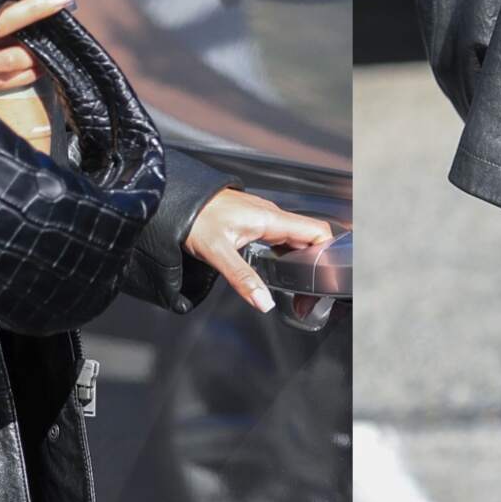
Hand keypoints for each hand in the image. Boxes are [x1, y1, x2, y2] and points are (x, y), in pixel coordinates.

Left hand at [183, 187, 337, 318]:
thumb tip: (265, 303)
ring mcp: (263, 217)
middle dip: (314, 264)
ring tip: (297, 285)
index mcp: (271, 219)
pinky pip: (280, 236)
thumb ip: (243, 279)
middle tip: (308, 293)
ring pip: (294, 238)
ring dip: (300, 260)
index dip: (328, 253)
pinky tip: (278, 269)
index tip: (324, 278)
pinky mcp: (253, 221)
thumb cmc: (193, 218)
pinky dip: (286, 254)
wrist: (173, 198)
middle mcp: (272, 216)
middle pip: (309, 238)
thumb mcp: (217, 252)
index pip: (318, 231)